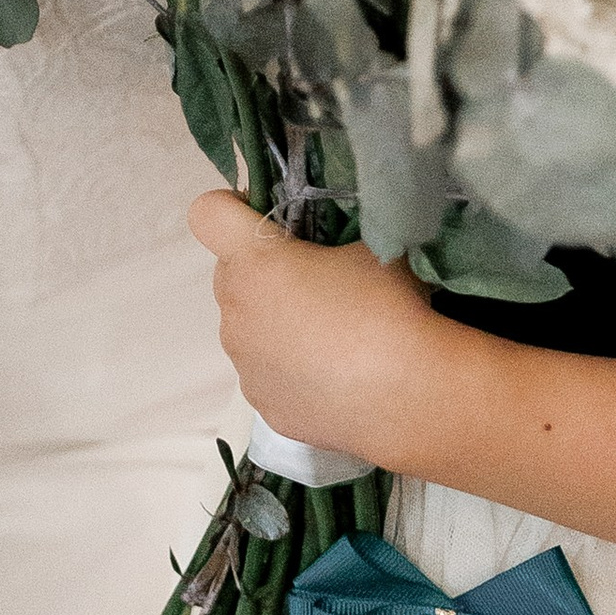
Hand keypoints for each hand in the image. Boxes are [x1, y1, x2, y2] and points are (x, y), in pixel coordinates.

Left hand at [189, 188, 439, 458]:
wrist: (408, 394)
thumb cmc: (386, 307)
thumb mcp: (369, 247)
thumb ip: (331, 237)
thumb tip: (327, 246)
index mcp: (254, 262)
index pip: (207, 214)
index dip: (232, 210)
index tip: (270, 224)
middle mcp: (235, 312)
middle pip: (230, 274)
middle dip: (263, 272)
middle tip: (316, 283)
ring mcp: (244, 364)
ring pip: (247, 328)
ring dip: (275, 323)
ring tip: (330, 337)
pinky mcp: (263, 404)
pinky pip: (265, 374)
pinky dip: (289, 369)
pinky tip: (333, 375)